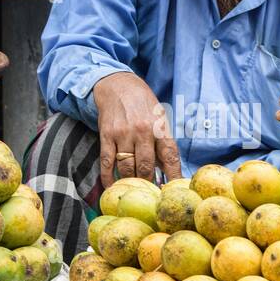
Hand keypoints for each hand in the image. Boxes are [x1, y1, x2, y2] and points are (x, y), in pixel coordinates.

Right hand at [92, 72, 182, 186]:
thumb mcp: (159, 119)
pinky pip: (106, 162)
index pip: (170, 157)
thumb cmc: (143, 105)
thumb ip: (163, 144)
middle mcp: (143, 131)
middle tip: (150, 196)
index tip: (173, 192)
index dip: (173, 177)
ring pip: (127, 167)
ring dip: (130, 182)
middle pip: (146, 167)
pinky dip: (108, 177)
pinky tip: (111, 186)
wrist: (118, 84)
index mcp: (160, 128)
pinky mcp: (106, 135)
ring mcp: (123, 134)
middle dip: (149, 184)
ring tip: (133, 191)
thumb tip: (169, 172)